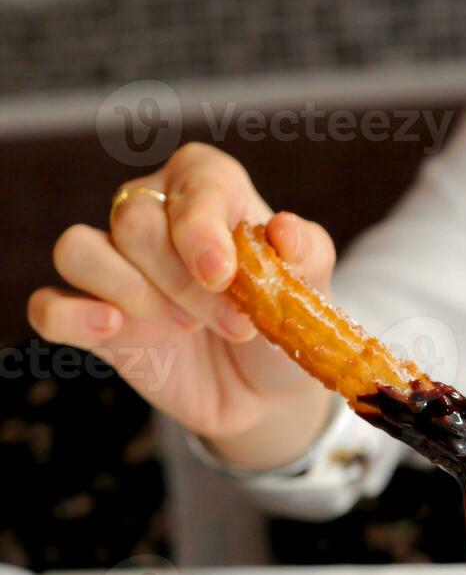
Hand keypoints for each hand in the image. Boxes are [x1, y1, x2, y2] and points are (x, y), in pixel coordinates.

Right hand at [28, 143, 335, 469]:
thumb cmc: (283, 324)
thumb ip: (305, 255)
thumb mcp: (309, 291)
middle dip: (183, 280)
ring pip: (79, 249)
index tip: (223, 275)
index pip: (190, 184)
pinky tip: (113, 328)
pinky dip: (70, 315)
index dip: (200, 227)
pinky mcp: (93, 321)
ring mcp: (117, 269)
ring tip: (185, 328)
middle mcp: (152, 215)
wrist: (266, 390)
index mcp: (208, 189)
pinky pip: (48, 306)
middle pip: (135, 222)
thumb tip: (284, 230)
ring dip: (131, 292)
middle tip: (234, 324)